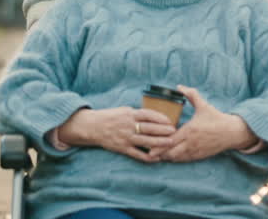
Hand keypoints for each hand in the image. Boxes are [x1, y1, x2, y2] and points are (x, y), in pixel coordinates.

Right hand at [54, 106, 175, 161]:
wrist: (93, 127)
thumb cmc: (111, 117)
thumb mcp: (124, 110)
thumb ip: (137, 114)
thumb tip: (154, 115)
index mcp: (130, 114)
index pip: (148, 115)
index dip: (160, 118)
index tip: (170, 121)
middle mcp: (128, 125)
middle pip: (149, 128)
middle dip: (163, 130)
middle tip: (174, 132)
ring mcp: (125, 137)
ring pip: (145, 141)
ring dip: (159, 142)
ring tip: (170, 143)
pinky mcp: (122, 148)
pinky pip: (137, 154)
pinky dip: (147, 157)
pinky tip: (156, 158)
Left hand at [150, 86, 256, 162]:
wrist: (232, 132)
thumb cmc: (216, 118)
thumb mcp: (203, 105)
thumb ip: (191, 95)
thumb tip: (179, 87)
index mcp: (190, 130)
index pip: (170, 140)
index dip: (159, 143)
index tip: (150, 143)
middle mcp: (192, 142)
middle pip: (171, 152)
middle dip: (160, 152)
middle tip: (149, 151)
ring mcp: (196, 151)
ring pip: (177, 158)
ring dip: (167, 156)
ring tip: (157, 155)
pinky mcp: (200, 156)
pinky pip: (185, 160)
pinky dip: (176, 159)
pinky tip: (171, 156)